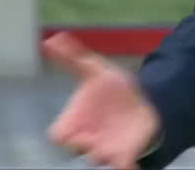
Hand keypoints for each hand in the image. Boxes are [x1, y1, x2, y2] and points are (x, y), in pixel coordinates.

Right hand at [44, 32, 160, 169]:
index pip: (57, 135)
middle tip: (89, 138)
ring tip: (109, 149)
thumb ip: (72, 57)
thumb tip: (51, 39)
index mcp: (75, 120)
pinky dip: (126, 167)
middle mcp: (86, 137)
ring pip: (98, 158)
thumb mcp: (95, 70)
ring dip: (102, 154)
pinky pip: (123, 166)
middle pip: (75, 149)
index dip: (61, 134)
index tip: (65, 131)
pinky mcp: (125, 155)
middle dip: (80, 144)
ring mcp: (105, 149)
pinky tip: (131, 166)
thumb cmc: (113, 89)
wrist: (143, 99)